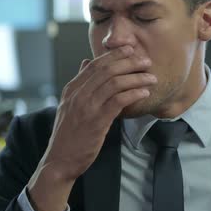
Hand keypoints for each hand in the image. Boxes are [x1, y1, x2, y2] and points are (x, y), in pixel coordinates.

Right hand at [27, 45, 156, 210]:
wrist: (59, 160)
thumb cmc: (68, 134)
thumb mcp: (68, 104)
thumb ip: (79, 83)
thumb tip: (85, 62)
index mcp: (72, 89)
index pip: (94, 64)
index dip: (114, 55)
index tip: (130, 50)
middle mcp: (78, 95)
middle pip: (107, 70)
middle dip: (129, 62)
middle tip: (146, 61)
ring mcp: (87, 108)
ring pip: (115, 83)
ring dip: (136, 78)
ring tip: (151, 78)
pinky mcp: (97, 122)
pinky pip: (118, 101)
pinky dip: (133, 94)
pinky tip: (144, 93)